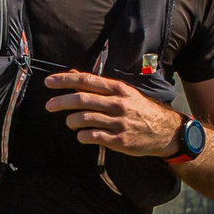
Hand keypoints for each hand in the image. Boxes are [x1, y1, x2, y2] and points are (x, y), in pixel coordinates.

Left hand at [43, 71, 185, 157]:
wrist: (165, 131)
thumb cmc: (139, 110)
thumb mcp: (123, 93)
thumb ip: (98, 86)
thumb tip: (74, 74)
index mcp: (118, 89)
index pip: (86, 81)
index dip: (65, 81)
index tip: (48, 82)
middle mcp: (118, 104)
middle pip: (82, 99)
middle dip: (60, 102)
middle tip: (49, 106)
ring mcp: (119, 122)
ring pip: (84, 118)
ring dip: (71, 121)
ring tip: (70, 123)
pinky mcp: (119, 140)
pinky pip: (93, 136)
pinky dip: (82, 135)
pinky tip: (82, 135)